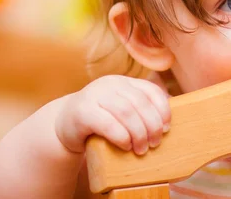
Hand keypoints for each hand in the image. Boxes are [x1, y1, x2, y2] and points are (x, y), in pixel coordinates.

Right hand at [55, 75, 170, 154]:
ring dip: (138, 132)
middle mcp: (110, 83)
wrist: (63, 126)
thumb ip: (139, 110)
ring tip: (141, 149)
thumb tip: (167, 122)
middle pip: (139, 102)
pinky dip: (121, 136)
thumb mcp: (120, 111)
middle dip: (151, 125)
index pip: (150, 90)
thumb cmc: (99, 121)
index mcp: (123, 82)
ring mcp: (94, 95)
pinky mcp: (82, 111)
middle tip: (154, 144)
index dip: (162, 109)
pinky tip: (125, 146)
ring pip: (125, 111)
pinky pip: (107, 123)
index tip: (166, 128)